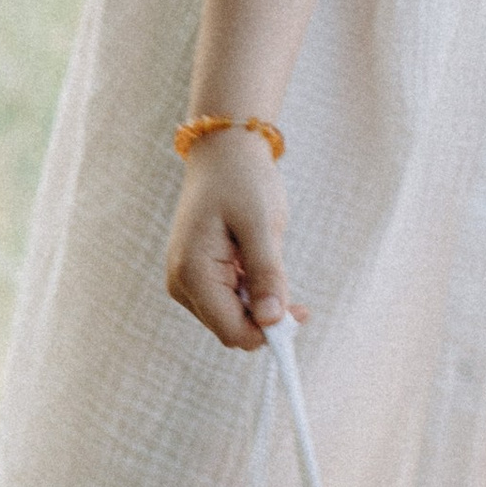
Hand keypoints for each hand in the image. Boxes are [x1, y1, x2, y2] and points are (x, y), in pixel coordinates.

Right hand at [164, 128, 302, 349]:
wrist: (224, 154)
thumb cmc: (242, 181)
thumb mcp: (261, 225)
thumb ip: (266, 274)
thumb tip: (273, 320)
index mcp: (192, 273)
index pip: (232, 330)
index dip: (268, 332)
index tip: (302, 314)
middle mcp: (183, 284)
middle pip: (232, 329)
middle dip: (267, 320)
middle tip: (301, 301)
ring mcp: (188, 282)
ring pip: (234, 318)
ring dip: (261, 305)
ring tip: (273, 265)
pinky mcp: (199, 276)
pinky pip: (231, 301)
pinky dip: (253, 294)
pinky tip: (260, 264)